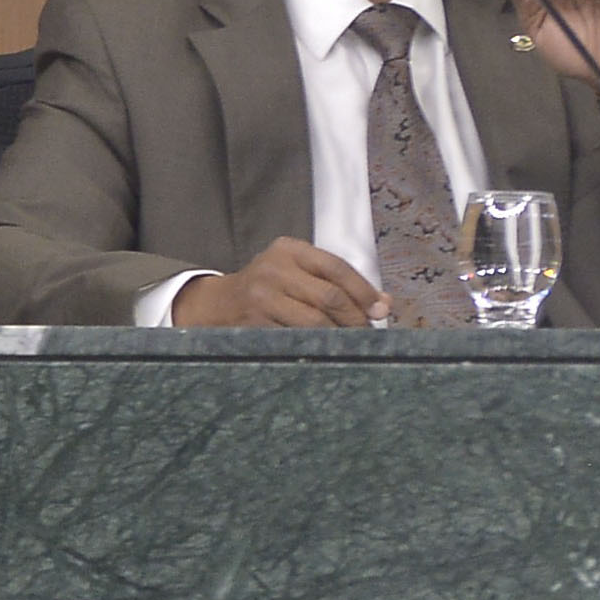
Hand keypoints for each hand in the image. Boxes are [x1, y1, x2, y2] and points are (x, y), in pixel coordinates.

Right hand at [172, 238, 383, 329]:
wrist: (216, 303)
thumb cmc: (267, 287)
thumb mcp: (296, 272)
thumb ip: (337, 282)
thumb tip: (383, 303)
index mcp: (288, 250)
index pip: (337, 268)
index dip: (364, 291)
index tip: (380, 309)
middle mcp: (273, 269)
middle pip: (329, 296)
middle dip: (355, 318)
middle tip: (367, 332)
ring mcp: (262, 296)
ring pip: (315, 321)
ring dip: (339, 336)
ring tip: (351, 343)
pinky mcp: (255, 323)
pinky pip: (296, 337)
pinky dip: (317, 345)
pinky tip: (326, 349)